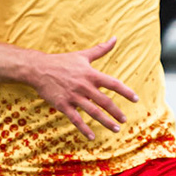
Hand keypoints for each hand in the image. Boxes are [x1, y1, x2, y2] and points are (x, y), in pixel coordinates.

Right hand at [23, 37, 139, 140]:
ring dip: (105, 122)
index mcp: (90, 74)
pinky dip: (84, 129)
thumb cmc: (62, 62)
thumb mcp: (82, 55)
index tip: (136, 99)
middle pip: (105, 101)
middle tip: (124, 120)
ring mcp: (73, 96)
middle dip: (116, 112)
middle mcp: (84, 86)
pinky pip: (76, 119)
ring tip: (115, 129)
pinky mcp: (63, 105)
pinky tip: (92, 136)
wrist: (39, 69)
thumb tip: (115, 38)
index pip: (113, 84)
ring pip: (93, 112)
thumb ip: (100, 49)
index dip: (125, 92)